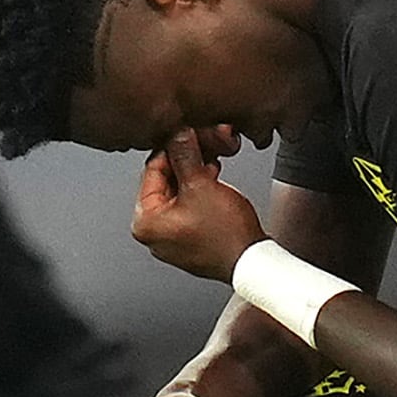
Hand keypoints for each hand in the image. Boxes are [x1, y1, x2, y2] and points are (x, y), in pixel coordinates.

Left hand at [131, 129, 264, 281]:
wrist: (251, 261)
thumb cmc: (225, 235)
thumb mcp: (201, 184)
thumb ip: (185, 155)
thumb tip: (178, 135)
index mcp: (145, 222)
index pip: (151, 170)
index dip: (172, 149)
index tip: (186, 137)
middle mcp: (153, 233)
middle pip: (165, 181)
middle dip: (186, 162)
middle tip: (203, 148)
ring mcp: (171, 238)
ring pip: (178, 192)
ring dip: (195, 174)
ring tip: (212, 165)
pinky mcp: (188, 239)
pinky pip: (189, 207)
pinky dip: (200, 191)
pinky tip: (214, 181)